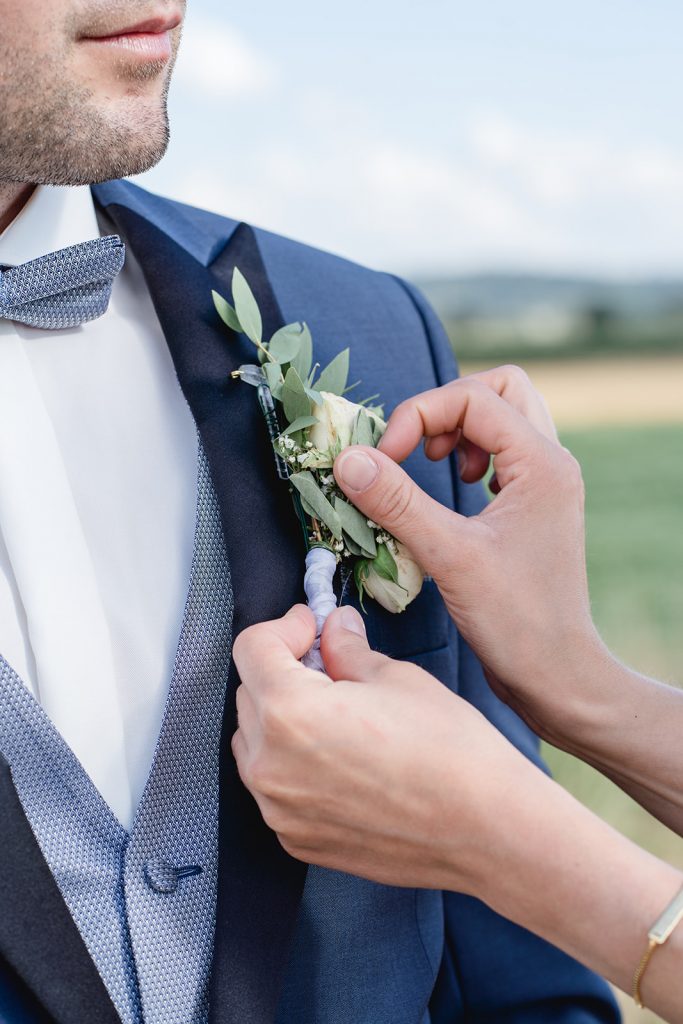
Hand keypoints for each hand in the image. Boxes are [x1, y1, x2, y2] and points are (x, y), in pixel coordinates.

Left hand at [231, 603, 531, 892]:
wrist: (486, 830)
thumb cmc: (450, 752)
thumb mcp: (396, 678)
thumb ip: (347, 650)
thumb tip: (333, 629)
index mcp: (289, 712)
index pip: (252, 649)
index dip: (284, 627)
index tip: (311, 627)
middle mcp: (270, 766)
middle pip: (249, 693)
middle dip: (283, 670)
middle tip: (330, 665)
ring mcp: (279, 810)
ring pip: (255, 742)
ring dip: (280, 717)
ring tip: (336, 713)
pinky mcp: (296, 839)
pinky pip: (274, 786)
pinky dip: (292, 763)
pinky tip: (340, 757)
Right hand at [333, 366, 611, 744]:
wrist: (557, 674)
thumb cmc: (515, 621)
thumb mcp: (448, 556)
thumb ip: (396, 502)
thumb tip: (347, 459)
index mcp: (542, 463)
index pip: (472, 398)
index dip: (417, 417)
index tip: (383, 460)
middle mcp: (552, 462)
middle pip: (501, 388)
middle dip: (449, 406)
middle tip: (420, 450)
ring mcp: (547, 483)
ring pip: (506, 416)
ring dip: (462, 429)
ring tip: (438, 468)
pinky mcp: (535, 505)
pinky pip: (504, 451)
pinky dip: (473, 456)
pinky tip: (457, 492)